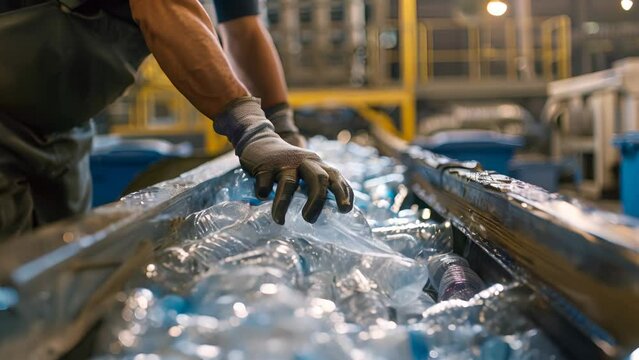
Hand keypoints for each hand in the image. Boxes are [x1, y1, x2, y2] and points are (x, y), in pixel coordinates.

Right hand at [214, 97, 352, 223]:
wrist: (259, 142)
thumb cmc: (287, 165)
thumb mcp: (306, 170)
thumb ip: (316, 185)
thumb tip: (326, 218)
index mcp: (317, 164)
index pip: (335, 177)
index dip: (343, 192)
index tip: (345, 210)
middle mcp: (304, 161)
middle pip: (318, 179)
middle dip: (317, 201)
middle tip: (310, 220)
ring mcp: (284, 162)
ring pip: (289, 183)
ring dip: (284, 204)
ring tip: (280, 221)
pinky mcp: (265, 165)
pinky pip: (266, 183)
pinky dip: (264, 193)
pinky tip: (262, 199)